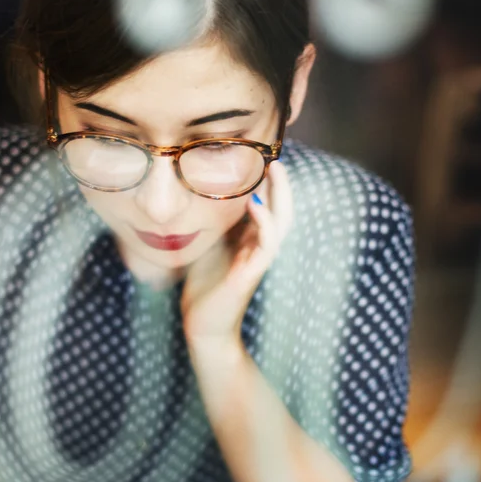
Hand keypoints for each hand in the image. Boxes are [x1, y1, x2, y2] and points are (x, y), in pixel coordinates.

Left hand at [181, 161, 293, 344]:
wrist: (203, 326)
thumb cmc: (204, 288)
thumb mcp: (206, 249)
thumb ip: (212, 227)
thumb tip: (199, 198)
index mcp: (248, 241)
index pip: (265, 205)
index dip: (266, 182)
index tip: (259, 155)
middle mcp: (257, 248)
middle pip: (280, 209)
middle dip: (280, 183)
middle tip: (275, 156)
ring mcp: (257, 260)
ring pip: (280, 223)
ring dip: (280, 196)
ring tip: (275, 169)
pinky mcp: (251, 273)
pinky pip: (265, 245)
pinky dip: (264, 222)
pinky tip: (256, 203)